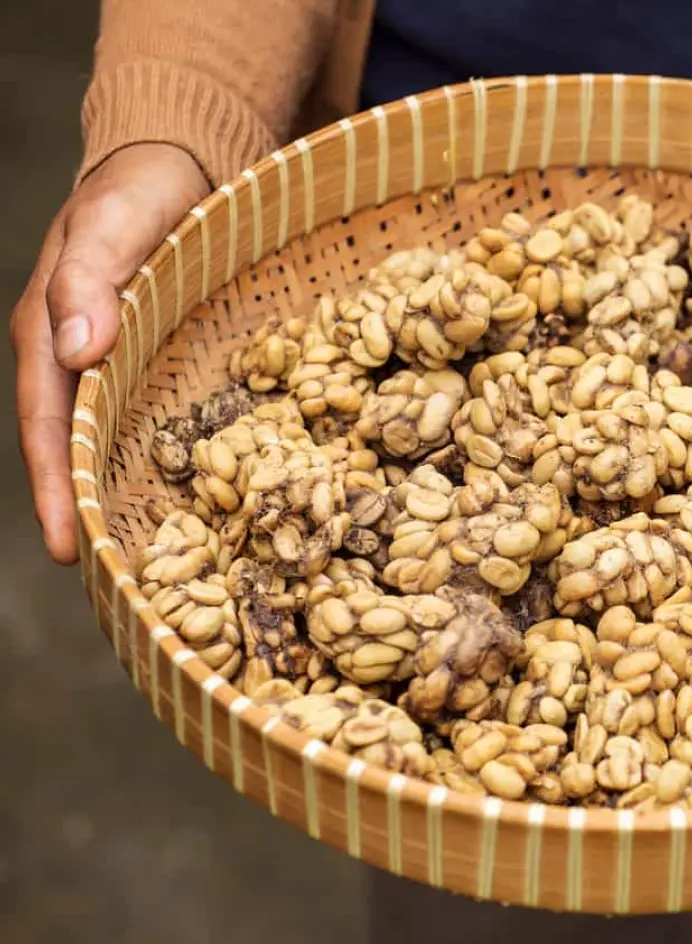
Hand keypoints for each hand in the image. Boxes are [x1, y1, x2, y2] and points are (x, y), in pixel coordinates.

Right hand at [10, 143, 209, 563]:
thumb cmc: (141, 189)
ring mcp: (116, 358)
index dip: (54, 485)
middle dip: (81, 507)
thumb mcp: (113, 221)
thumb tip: (76, 350)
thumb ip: (91, 277)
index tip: (66, 546)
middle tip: (107, 573)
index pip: (49, 424)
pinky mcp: (155, 355)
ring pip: (111, 436)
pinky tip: (186, 490)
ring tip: (144, 550)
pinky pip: (150, 413)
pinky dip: (158, 453)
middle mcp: (78, 355)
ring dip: (118, 489)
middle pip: (74, 445)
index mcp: (53, 331)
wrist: (177, 165)